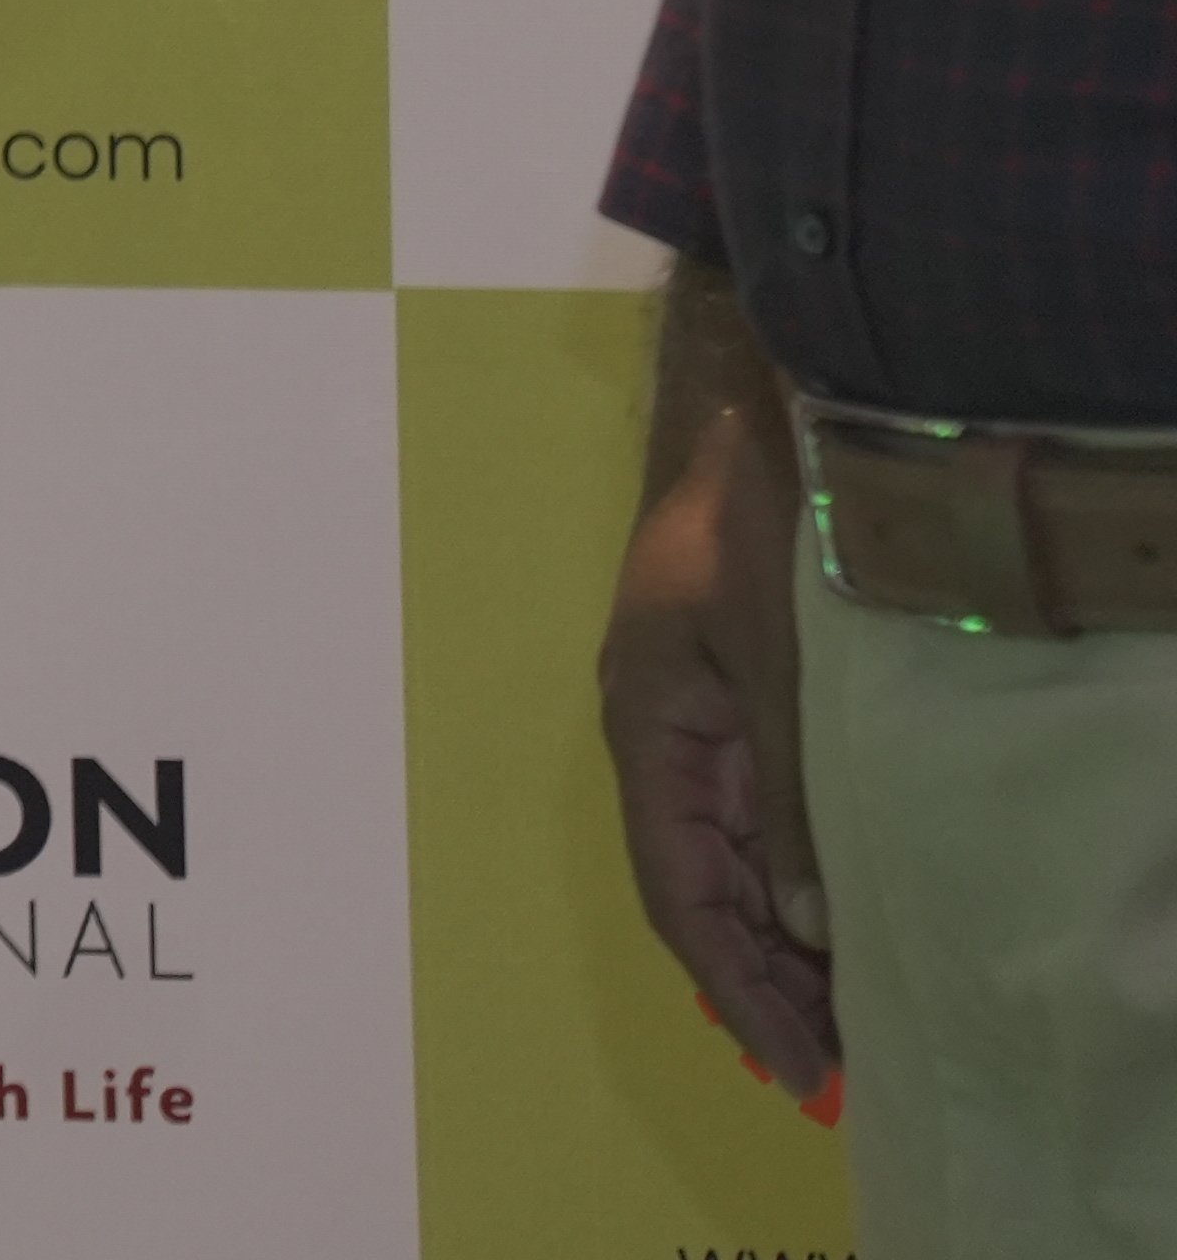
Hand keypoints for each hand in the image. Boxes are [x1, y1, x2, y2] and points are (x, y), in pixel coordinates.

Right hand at [597, 271, 839, 1105]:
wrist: (759, 419)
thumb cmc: (760, 527)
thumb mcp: (778, 662)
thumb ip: (784, 789)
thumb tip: (800, 920)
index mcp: (647, 726)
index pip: (680, 888)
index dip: (735, 985)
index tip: (794, 1065)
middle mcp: (660, 737)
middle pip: (699, 889)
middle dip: (758, 983)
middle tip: (832, 1069)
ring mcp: (694, 720)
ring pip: (726, 862)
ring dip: (778, 943)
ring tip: (841, 1020)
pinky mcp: (733, 702)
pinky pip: (751, 821)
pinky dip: (789, 888)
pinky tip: (831, 927)